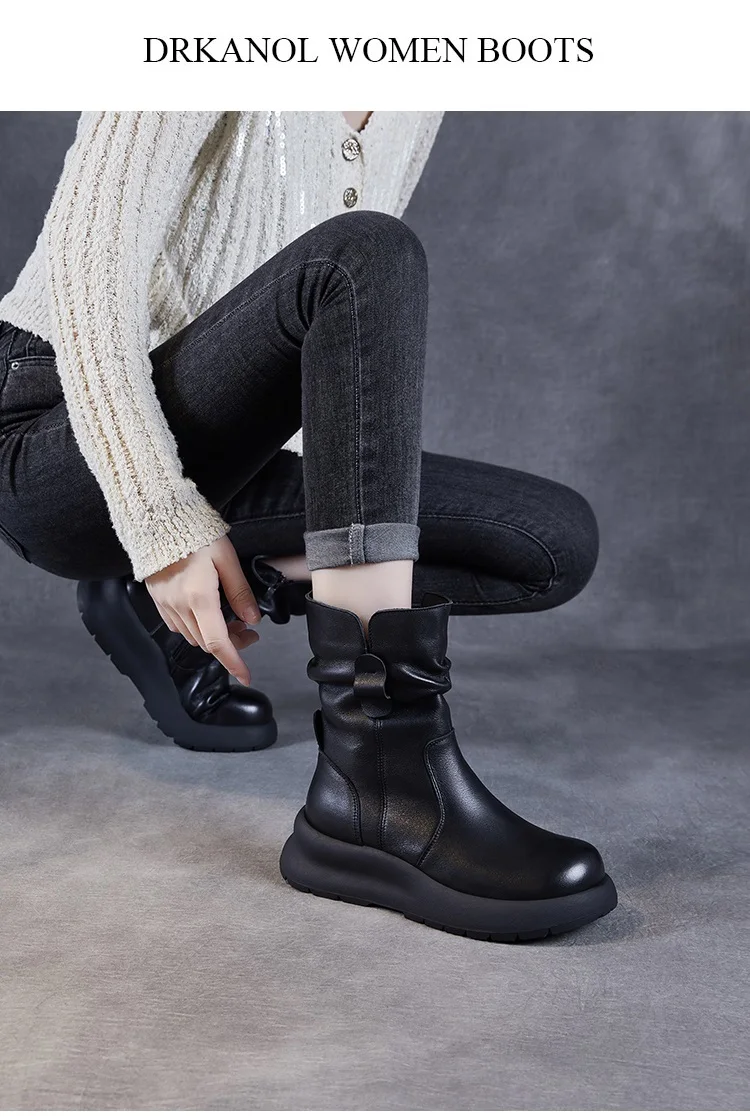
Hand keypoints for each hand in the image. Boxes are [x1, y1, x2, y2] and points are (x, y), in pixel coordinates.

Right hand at [145, 534, 259, 686]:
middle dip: (230, 644)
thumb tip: (252, 619)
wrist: (158, 519)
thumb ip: (239, 591)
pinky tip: (206, 613)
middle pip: (207, 643)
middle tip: (249, 631)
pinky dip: (196, 628)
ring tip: (231, 620)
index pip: (218, 642)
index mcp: (199, 598)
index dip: (234, 662)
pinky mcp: (158, 600)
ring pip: (193, 636)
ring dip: (213, 636)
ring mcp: (165, 604)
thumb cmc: (195, 533)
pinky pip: (178, 626)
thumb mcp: (226, 559)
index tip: (246, 675)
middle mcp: (179, 606)